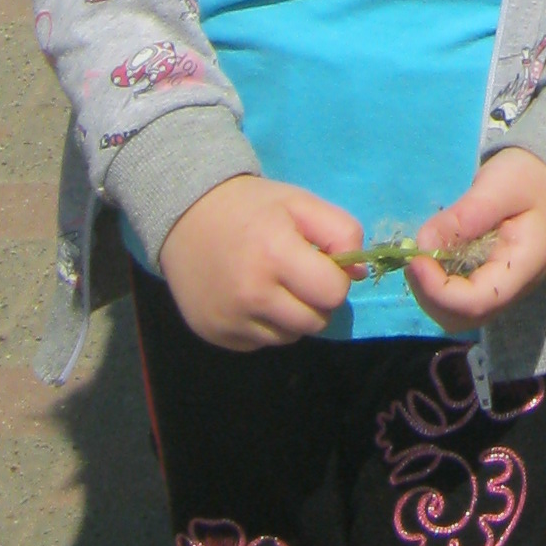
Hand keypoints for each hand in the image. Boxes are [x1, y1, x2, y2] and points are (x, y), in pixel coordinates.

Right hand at [160, 176, 360, 348]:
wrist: (186, 216)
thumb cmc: (251, 207)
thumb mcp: (300, 203)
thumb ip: (340, 231)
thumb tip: (359, 273)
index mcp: (275, 254)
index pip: (332, 292)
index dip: (335, 278)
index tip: (320, 262)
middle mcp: (251, 294)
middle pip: (315, 321)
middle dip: (317, 300)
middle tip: (299, 276)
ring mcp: (230, 319)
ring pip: (290, 337)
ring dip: (292, 316)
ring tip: (275, 285)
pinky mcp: (215, 335)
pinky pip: (260, 342)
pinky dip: (264, 325)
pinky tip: (251, 298)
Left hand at [404, 152, 545, 329]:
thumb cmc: (530, 176)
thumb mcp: (498, 186)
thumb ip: (463, 217)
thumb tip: (422, 244)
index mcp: (524, 268)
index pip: (477, 303)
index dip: (438, 291)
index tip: (416, 260)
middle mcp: (514, 288)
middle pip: (464, 317)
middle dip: (430, 295)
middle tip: (414, 259)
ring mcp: (501, 287)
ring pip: (458, 314)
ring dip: (431, 292)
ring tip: (422, 257)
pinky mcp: (490, 281)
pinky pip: (459, 298)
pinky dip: (437, 285)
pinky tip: (433, 258)